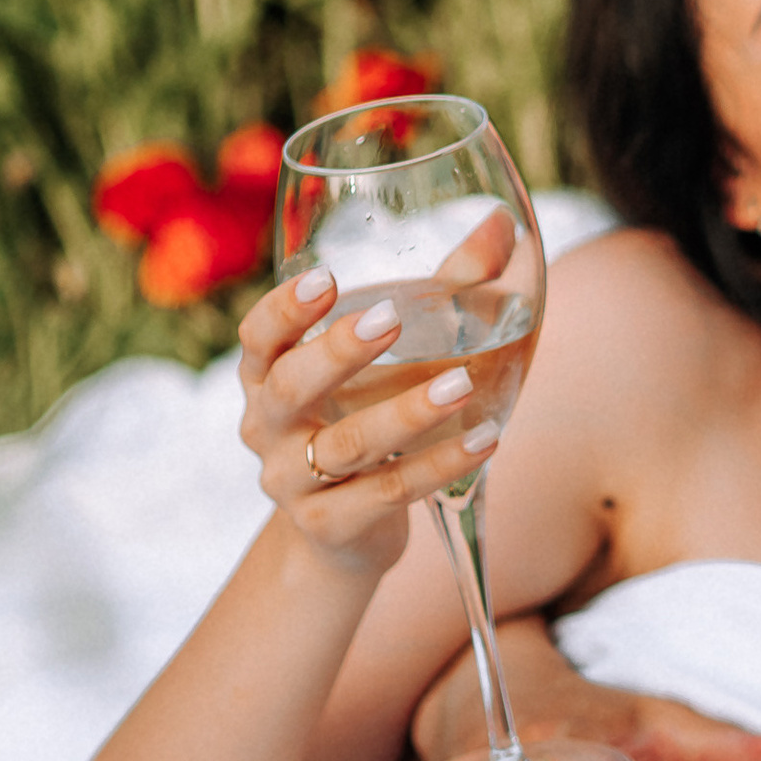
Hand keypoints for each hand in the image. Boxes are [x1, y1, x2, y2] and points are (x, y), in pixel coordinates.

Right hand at [236, 256, 505, 584]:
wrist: (342, 535)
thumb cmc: (366, 416)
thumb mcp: (395, 355)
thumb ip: (444, 289)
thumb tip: (501, 225)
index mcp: (267, 377)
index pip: (258, 338)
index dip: (284, 309)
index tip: (326, 279)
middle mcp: (267, 428)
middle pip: (291, 388)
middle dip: (338, 353)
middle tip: (390, 320)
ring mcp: (292, 482)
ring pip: (345, 446)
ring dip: (404, 413)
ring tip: (459, 386)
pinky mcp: (329, 526)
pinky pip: (386, 492)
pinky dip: (438, 466)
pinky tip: (484, 440)